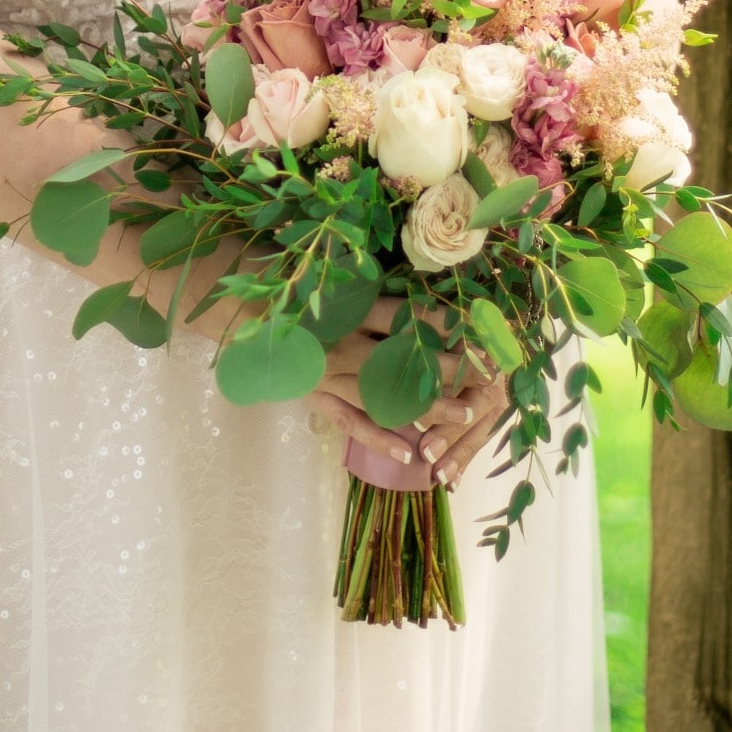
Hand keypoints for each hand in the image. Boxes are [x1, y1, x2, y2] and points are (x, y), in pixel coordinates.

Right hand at [308, 296, 510, 489]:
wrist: (244, 310)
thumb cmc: (294, 286)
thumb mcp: (333, 277)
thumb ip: (372, 284)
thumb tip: (420, 286)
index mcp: (349, 311)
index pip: (406, 320)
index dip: (446, 327)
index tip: (480, 332)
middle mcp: (344, 346)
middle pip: (405, 361)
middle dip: (448, 369)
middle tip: (487, 374)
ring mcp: (330, 377)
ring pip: (384, 397)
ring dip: (425, 407)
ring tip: (464, 415)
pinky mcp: (317, 398)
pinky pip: (351, 424)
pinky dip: (378, 440)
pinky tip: (408, 454)